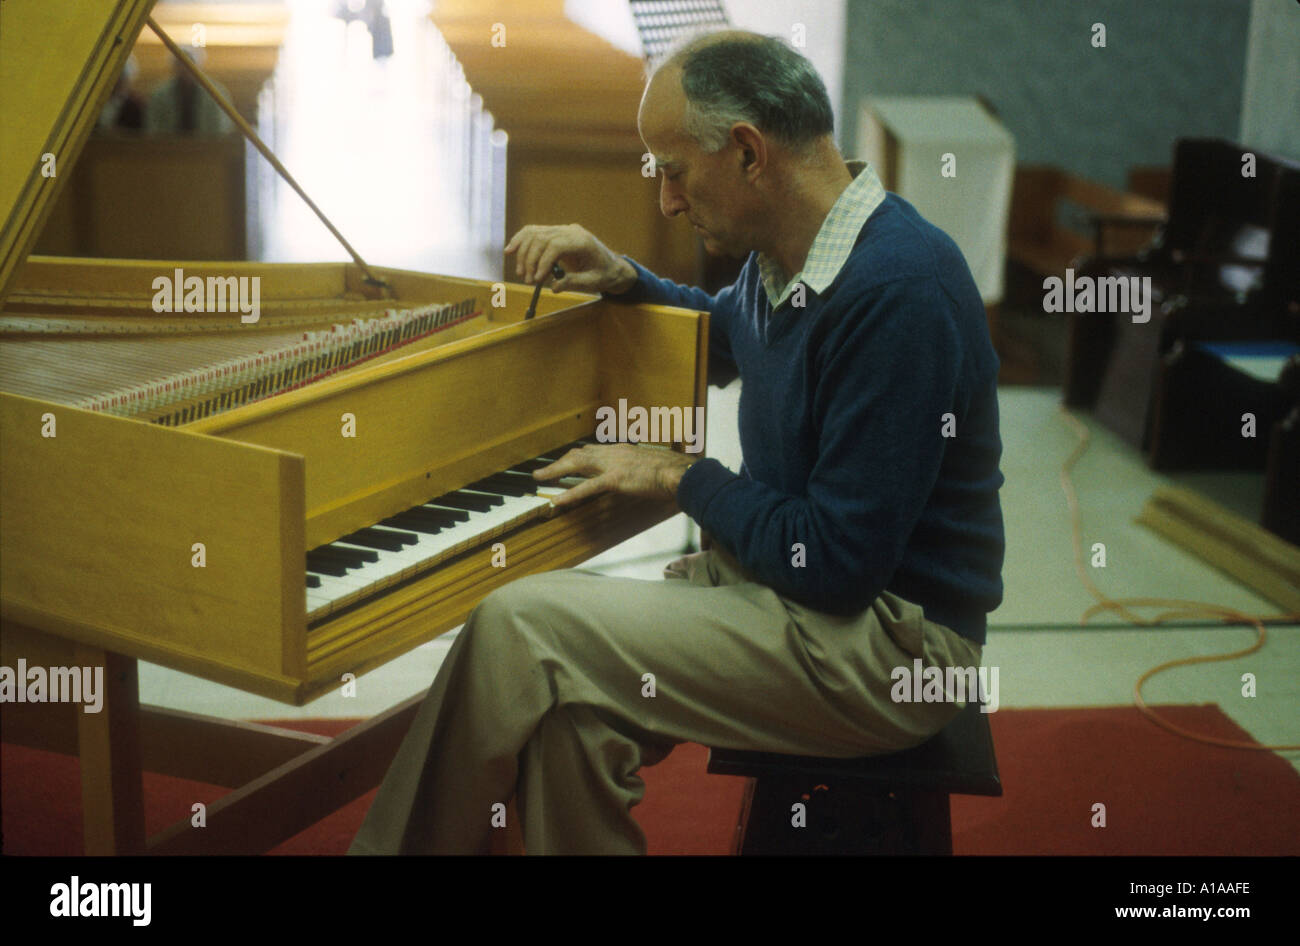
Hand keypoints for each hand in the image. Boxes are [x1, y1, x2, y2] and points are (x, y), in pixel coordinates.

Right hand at [505, 224, 637, 293]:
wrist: (611, 266)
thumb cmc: (604, 275)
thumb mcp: (593, 283)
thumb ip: (574, 283)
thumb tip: (554, 287)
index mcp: (582, 241)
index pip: (555, 245)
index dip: (542, 262)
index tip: (536, 279)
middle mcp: (571, 230)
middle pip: (542, 239)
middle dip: (530, 260)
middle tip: (526, 280)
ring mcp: (563, 229)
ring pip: (535, 233)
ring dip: (523, 253)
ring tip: (520, 272)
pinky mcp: (556, 233)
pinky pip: (534, 232)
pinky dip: (521, 240)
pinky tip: (510, 250)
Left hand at [534, 443, 696, 509]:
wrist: (681, 472)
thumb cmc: (672, 471)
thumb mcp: (652, 465)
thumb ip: (639, 467)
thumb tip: (636, 473)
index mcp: (622, 450)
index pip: (593, 450)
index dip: (577, 456)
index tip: (567, 460)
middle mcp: (614, 453)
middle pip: (579, 454)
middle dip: (560, 461)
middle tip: (544, 471)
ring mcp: (613, 465)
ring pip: (577, 464)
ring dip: (556, 471)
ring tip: (541, 478)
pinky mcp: (615, 480)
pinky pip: (586, 488)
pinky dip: (569, 494)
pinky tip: (556, 501)